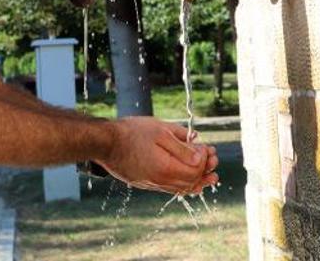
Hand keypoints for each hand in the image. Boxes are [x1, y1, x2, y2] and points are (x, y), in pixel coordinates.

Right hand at [95, 117, 218, 194]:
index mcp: (166, 168)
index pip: (196, 169)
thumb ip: (182, 144)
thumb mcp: (160, 131)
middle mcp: (161, 181)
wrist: (105, 143)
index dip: (205, 158)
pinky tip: (188, 180)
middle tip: (214, 159)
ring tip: (210, 177)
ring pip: (182, 188)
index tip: (207, 146)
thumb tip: (201, 154)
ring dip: (198, 181)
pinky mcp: (145, 183)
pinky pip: (170, 188)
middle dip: (206, 170)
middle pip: (191, 182)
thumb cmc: (131, 132)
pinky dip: (183, 184)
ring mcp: (152, 184)